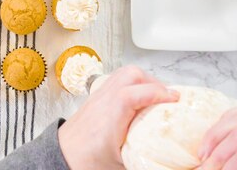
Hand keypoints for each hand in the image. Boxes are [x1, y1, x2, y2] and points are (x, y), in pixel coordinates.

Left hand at [57, 65, 179, 169]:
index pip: (132, 94)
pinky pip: (117, 80)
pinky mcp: (96, 98)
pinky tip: (139, 100)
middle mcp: (102, 102)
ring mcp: (98, 97)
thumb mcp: (120, 164)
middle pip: (129, 75)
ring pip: (123, 74)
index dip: (157, 92)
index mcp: (108, 119)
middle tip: (168, 97)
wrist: (61, 157)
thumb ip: (144, 159)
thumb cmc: (84, 162)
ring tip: (156, 97)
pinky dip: (132, 84)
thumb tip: (167, 161)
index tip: (175, 99)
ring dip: (143, 81)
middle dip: (154, 82)